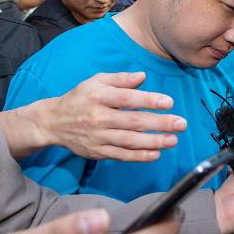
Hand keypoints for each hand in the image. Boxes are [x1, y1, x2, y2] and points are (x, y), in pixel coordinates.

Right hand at [38, 72, 186, 161]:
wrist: (52, 122)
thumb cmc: (79, 98)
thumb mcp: (96, 81)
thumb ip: (120, 79)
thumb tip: (143, 77)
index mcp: (99, 96)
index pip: (128, 99)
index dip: (149, 100)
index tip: (169, 102)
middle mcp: (99, 117)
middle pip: (133, 121)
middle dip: (160, 123)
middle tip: (181, 124)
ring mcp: (98, 137)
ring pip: (130, 141)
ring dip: (154, 141)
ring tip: (173, 140)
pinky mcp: (97, 152)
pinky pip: (121, 155)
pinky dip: (139, 156)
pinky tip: (156, 154)